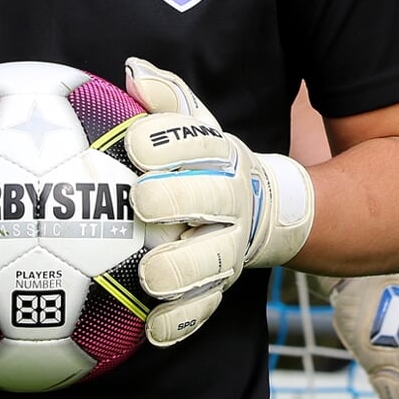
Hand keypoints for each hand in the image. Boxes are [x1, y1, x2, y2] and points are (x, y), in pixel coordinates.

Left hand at [123, 57, 314, 345]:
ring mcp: (229, 247)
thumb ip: (167, 99)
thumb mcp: (196, 126)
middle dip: (179, 197)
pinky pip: (204, 308)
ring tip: (150, 274)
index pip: (199, 142)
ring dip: (182, 269)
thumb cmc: (207, 162)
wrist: (266, 208)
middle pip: (212, 198)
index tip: (135, 143)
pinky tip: (153, 330)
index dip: (168, 141)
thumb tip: (133, 68)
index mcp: (222, 156)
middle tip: (142, 201)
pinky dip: (181, 322)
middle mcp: (230, 201)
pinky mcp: (220, 285)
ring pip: (212, 262)